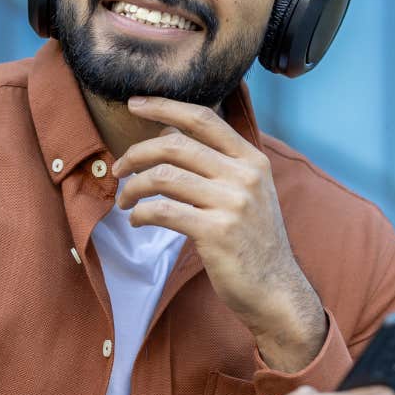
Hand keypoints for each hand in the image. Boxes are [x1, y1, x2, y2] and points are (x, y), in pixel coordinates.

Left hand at [110, 95, 325, 370]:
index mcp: (251, 160)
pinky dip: (140, 212)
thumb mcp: (247, 193)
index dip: (164, 106)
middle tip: (118, 168)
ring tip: (124, 202)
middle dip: (136, 153)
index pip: (203, 118)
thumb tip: (168, 135)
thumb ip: (216, 164)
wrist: (276, 290)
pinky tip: (136, 220)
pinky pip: (162, 210)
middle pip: (175, 145)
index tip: (134, 104)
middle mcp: (244, 176)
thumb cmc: (252, 242)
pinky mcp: (216, 231)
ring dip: (133, 187)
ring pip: (164, 176)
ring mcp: (232, 203)